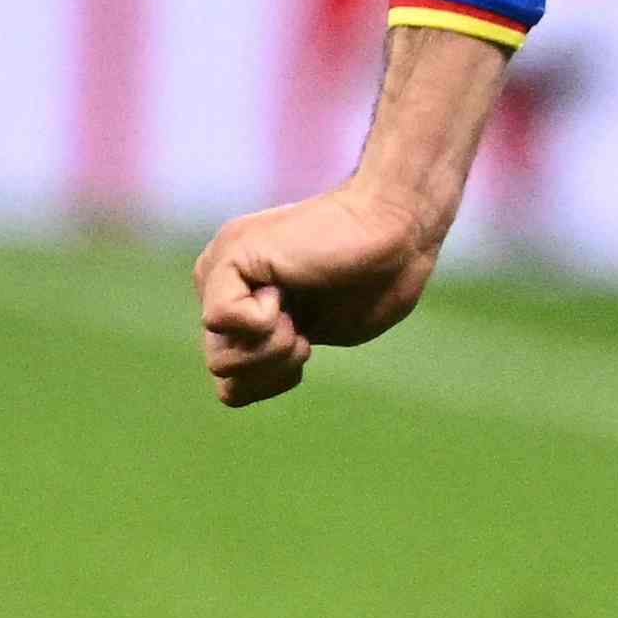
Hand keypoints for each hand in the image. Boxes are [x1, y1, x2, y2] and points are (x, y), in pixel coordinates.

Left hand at [196, 176, 450, 405]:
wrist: (399, 231)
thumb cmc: (376, 279)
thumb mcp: (317, 333)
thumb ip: (271, 355)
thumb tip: (229, 386)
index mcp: (243, 307)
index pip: (233, 379)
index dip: (275, 377)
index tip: (308, 338)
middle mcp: (222, 287)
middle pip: (223, 371)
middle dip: (273, 367)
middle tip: (304, 329)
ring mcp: (221, 270)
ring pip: (218, 357)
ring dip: (272, 347)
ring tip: (296, 310)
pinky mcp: (229, 257)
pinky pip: (222, 319)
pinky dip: (264, 319)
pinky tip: (285, 289)